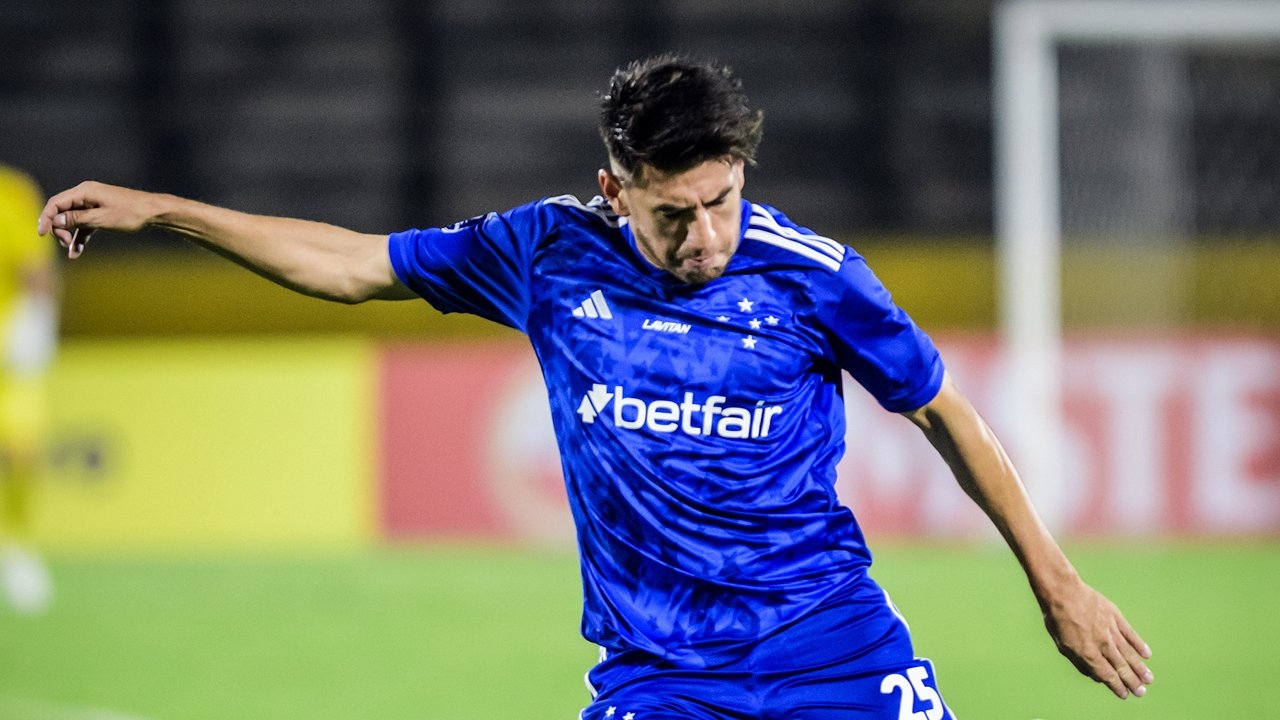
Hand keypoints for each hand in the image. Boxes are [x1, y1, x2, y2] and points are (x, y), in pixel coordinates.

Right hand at [37, 181, 159, 257]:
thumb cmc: (131, 213)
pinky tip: (77, 251)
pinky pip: (84, 224)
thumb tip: (56, 220)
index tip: (42, 234)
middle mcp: (86, 195)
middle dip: (59, 228)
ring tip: (70, 251)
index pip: (56, 203)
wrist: (154, 212)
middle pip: (62, 211)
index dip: (46, 218)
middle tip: (63, 243)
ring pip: (73, 219)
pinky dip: (80, 236)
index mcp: (84, 191)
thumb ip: (77, 219)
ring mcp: (93, 203)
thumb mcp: (102, 218)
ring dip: (69, 235)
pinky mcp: (100, 212)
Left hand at [1041, 580, 1153, 698]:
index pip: (1106, 675)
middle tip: (1142, 692)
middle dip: (1132, 681)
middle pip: (1120, 667)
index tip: (1125, 695)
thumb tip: (1095, 675)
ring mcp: (1110, 630)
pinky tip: (1147, 654)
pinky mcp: (1115, 616)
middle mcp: (1102, 644)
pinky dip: (1139, 644)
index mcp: (1088, 653)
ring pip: (1128, 653)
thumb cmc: (1057, 619)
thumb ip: (1079, 661)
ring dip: (1139, 667)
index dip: (1117, 686)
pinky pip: (1130, 634)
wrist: (1063, 592)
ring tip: (1149, 679)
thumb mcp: (1062, 644)